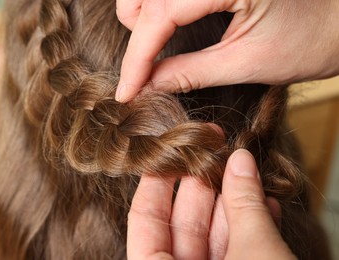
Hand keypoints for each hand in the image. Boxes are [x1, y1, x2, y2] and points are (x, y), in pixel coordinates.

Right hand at [116, 0, 338, 101]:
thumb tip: (148, 86)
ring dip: (144, 20)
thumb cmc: (308, 42)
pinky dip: (158, 11)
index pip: (160, 17)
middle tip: (146, 72)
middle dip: (138, 37)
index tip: (126, 92)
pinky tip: (168, 30)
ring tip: (157, 51)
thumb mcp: (245, 63)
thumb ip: (190, 72)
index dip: (137, 58)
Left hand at [127, 149, 295, 258]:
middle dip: (205, 188)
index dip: (159, 181)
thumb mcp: (254, 253)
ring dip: (234, 206)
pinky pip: (235, 254)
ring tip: (247, 174)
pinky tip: (264, 204)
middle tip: (221, 156)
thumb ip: (243, 203)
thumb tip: (241, 159)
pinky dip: (250, 230)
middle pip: (182, 226)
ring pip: (212, 239)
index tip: (174, 149)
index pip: (145, 220)